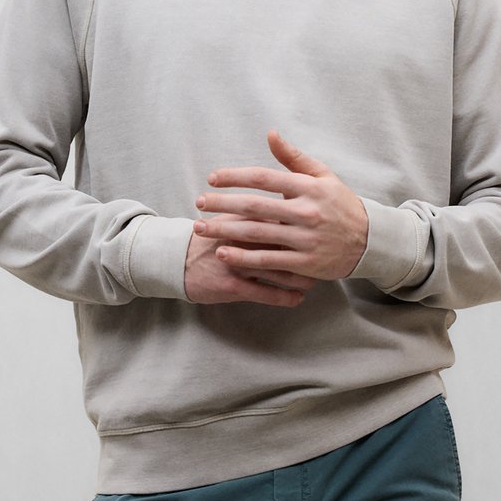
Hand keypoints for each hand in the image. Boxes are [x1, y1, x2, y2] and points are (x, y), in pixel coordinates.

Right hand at [184, 216, 315, 306]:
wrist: (176, 258)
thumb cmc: (210, 237)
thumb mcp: (231, 217)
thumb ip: (258, 210)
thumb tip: (287, 201)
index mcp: (246, 219)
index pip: (282, 219)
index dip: (304, 226)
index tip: (323, 230)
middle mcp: (244, 239)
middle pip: (286, 245)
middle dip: (308, 254)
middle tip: (325, 258)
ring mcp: (238, 263)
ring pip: (279, 271)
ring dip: (300, 278)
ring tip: (313, 280)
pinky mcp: (232, 285)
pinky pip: (265, 294)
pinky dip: (284, 297)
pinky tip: (297, 299)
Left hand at [193, 131, 368, 281]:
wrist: (369, 241)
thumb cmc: (340, 203)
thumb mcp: (322, 175)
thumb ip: (293, 157)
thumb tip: (270, 134)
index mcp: (308, 187)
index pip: (264, 178)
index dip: (235, 177)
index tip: (212, 179)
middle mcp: (306, 212)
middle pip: (255, 206)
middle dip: (222, 204)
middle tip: (198, 203)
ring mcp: (306, 239)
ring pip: (258, 234)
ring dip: (225, 231)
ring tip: (201, 228)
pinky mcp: (305, 263)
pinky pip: (269, 261)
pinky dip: (244, 258)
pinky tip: (223, 253)